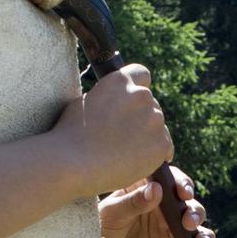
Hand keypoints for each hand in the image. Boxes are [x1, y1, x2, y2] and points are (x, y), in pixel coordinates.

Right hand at [52, 65, 172, 193]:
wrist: (73, 163)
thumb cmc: (71, 134)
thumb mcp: (88, 100)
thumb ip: (109, 95)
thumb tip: (119, 99)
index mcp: (121, 81)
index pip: (142, 74)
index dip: (137, 88)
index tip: (132, 102)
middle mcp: (141, 96)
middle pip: (150, 103)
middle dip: (140, 116)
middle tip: (123, 135)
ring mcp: (153, 120)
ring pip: (158, 126)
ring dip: (148, 134)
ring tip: (126, 151)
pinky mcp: (160, 143)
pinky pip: (165, 147)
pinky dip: (156, 153)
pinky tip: (140, 161)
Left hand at [100, 166, 214, 237]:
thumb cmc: (96, 230)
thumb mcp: (111, 213)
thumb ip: (134, 202)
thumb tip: (157, 189)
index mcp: (147, 192)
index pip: (171, 181)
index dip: (182, 184)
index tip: (184, 193)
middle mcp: (161, 210)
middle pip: (189, 206)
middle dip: (195, 212)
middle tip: (189, 222)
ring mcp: (166, 233)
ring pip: (195, 232)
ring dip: (202, 236)